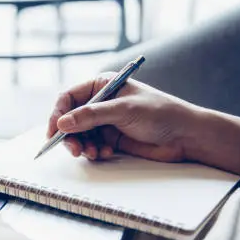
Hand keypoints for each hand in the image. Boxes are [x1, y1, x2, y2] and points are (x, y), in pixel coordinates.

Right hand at [48, 73, 239, 174]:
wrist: (185, 135)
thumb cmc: (160, 113)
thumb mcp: (124, 110)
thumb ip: (91, 116)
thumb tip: (62, 123)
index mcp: (101, 86)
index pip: (68, 98)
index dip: (58, 114)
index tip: (54, 132)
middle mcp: (100, 103)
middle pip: (70, 119)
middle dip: (69, 135)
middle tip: (74, 150)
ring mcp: (105, 121)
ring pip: (79, 135)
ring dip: (82, 146)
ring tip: (94, 153)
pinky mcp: (111, 138)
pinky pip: (91, 146)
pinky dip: (94, 152)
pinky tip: (106, 153)